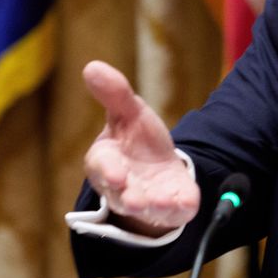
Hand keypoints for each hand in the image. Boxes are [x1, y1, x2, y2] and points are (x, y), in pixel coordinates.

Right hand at [81, 60, 199, 235]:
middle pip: (122, 195)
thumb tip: (92, 66)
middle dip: (128, 197)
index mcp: (106, 163)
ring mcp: (147, 201)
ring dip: (152, 206)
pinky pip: (175, 211)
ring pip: (147, 208)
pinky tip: (185, 202)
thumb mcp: (129, 113)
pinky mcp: (172, 208)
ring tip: (157, 202)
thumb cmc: (136, 141)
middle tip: (133, 199)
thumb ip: (115, 94)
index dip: (108, 171)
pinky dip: (180, 208)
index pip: (102, 168)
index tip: (116, 175)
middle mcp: (123, 187)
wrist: (159, 169)